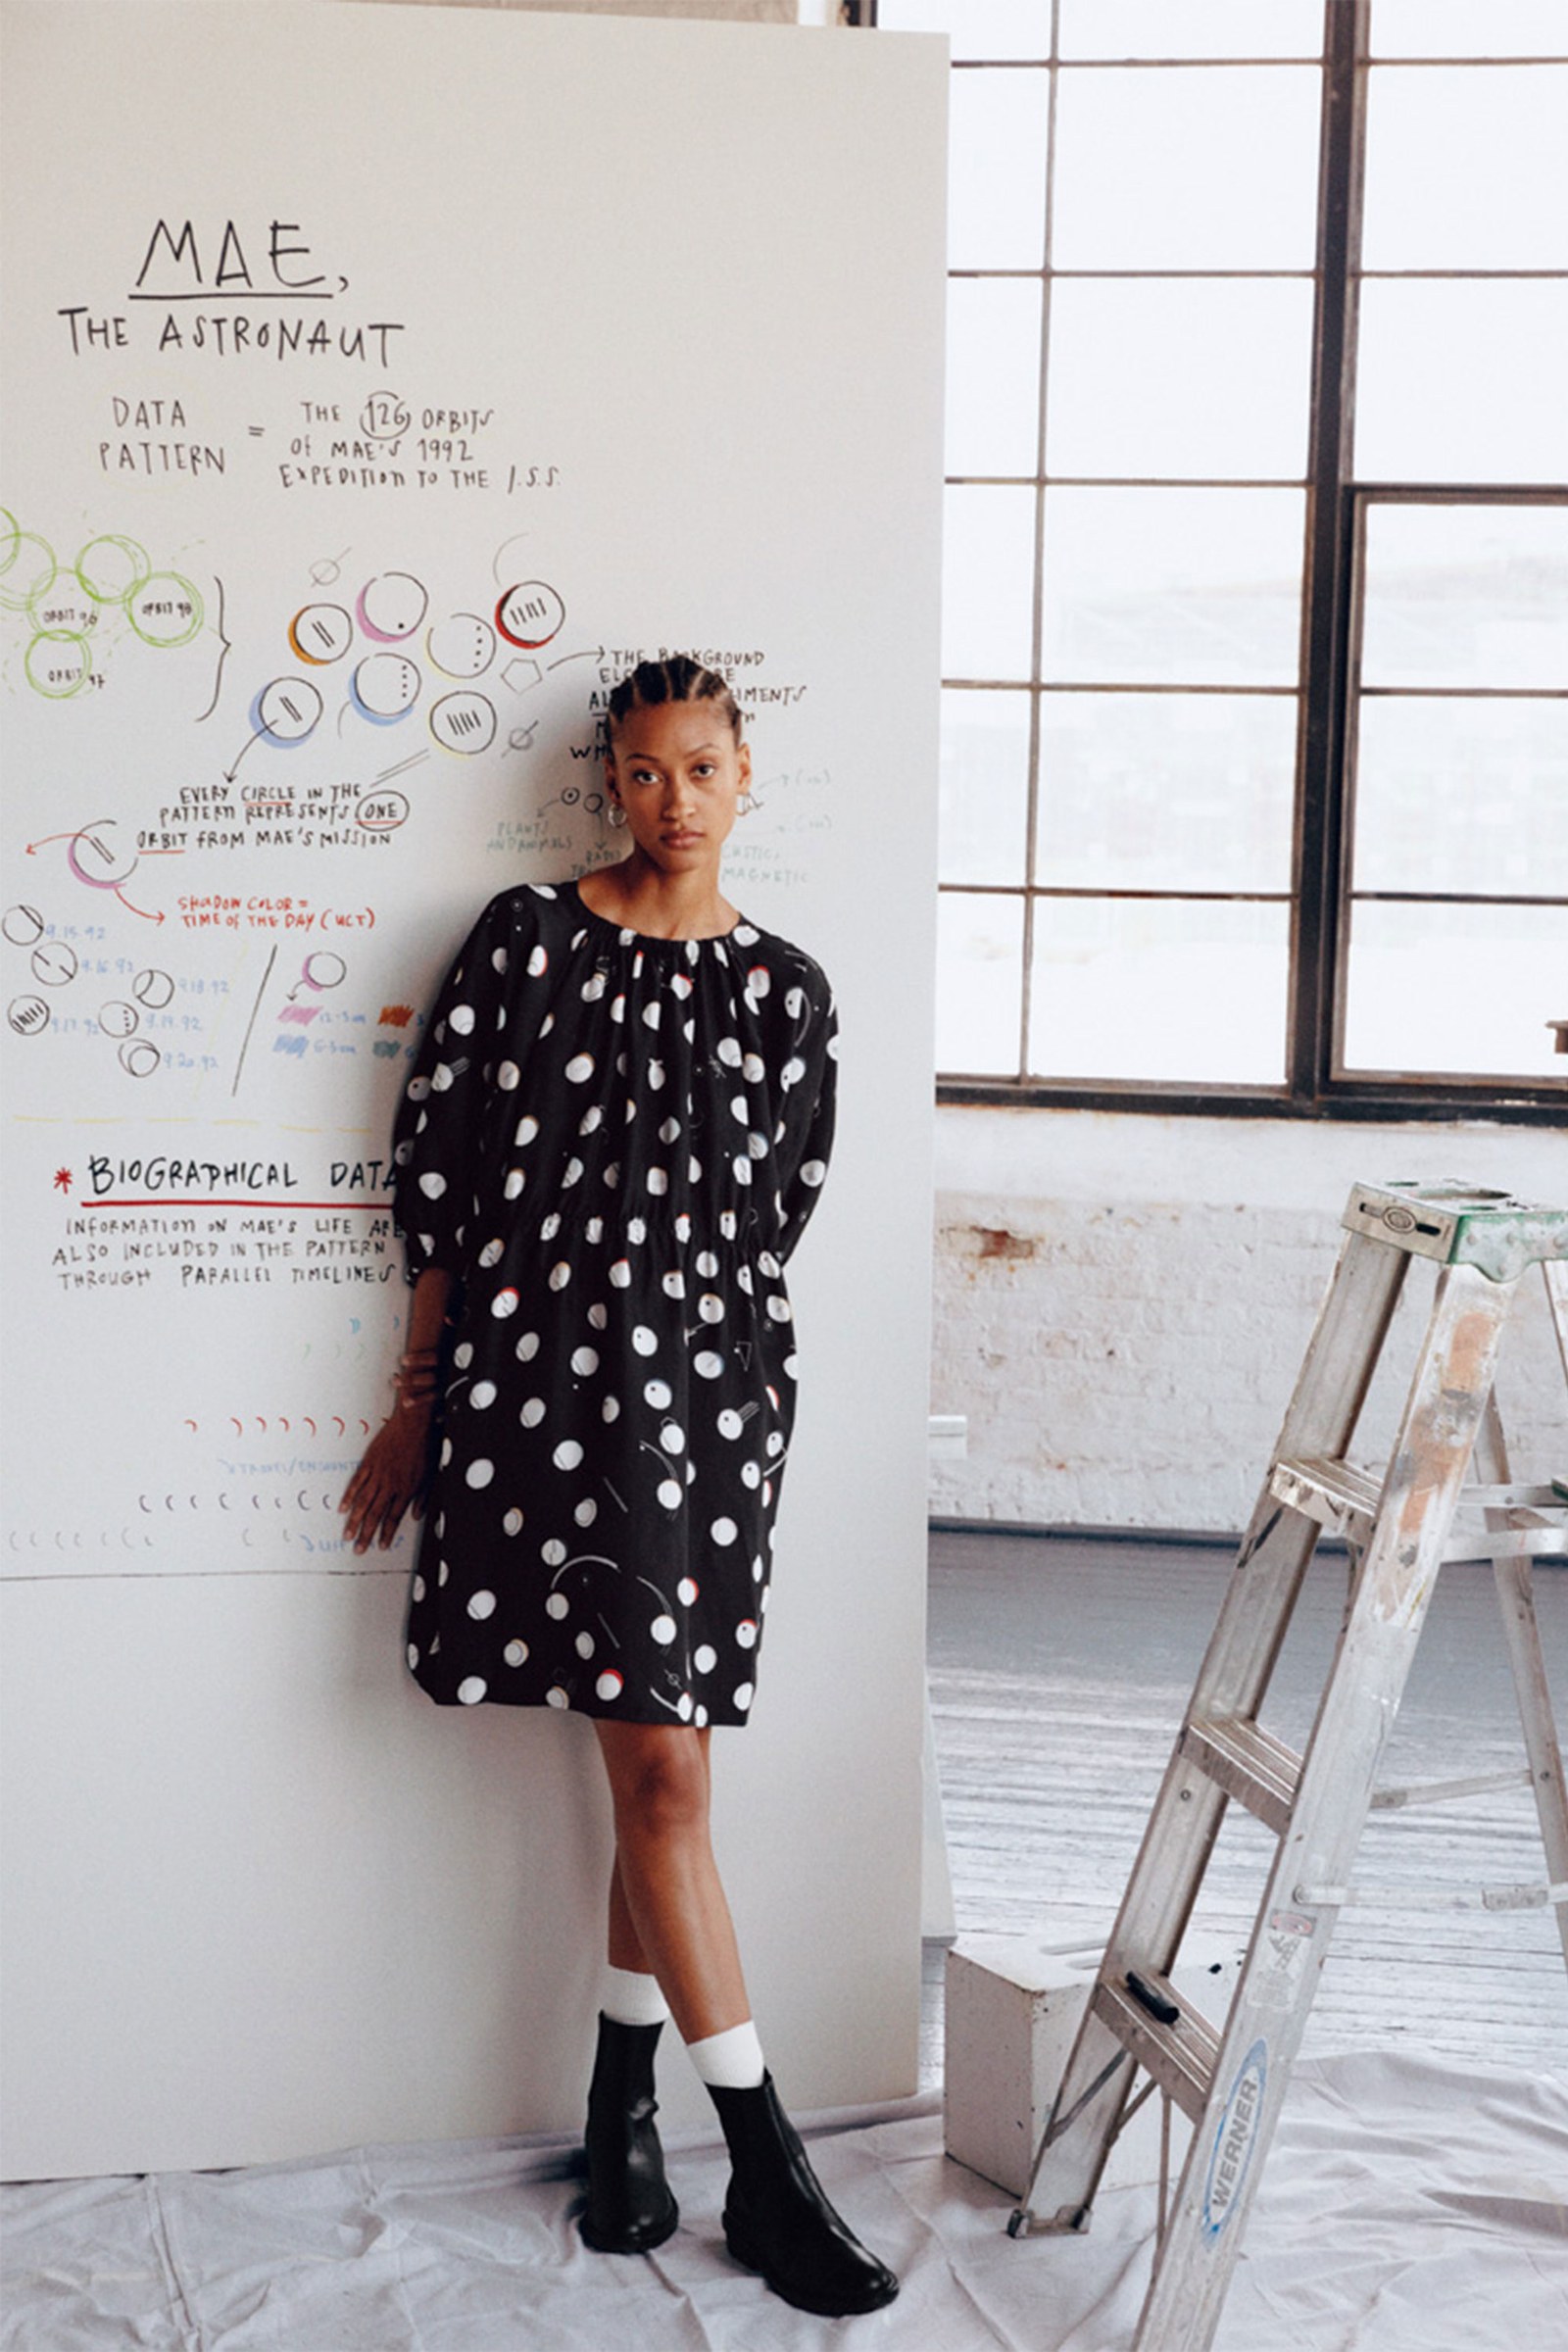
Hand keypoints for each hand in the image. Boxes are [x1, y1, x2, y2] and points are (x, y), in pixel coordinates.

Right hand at [340, 1403, 435, 1554]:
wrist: (415, 1423)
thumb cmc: (425, 1446)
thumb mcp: (431, 1474)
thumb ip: (423, 1498)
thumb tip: (417, 1515)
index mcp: (406, 1489)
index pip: (393, 1517)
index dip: (387, 1533)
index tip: (381, 1546)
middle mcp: (390, 1485)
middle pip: (375, 1515)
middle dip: (366, 1534)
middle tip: (358, 1549)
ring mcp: (378, 1474)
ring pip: (363, 1502)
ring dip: (354, 1520)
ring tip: (347, 1535)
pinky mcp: (369, 1462)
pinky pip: (357, 1483)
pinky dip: (349, 1496)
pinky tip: (343, 1508)